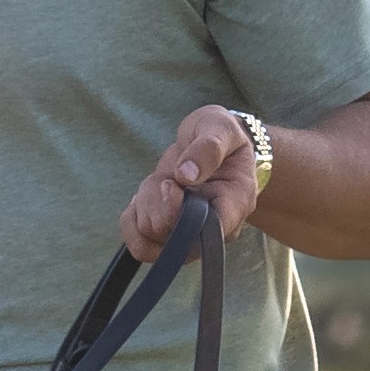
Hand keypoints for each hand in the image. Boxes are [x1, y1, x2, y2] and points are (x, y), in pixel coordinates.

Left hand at [114, 103, 274, 267]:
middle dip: (157, 201)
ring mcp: (191, 237)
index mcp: (236, 203)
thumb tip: (186, 175)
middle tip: (168, 177)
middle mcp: (215, 228)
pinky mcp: (168, 238)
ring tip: (162, 181)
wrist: (209, 142)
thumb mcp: (220, 127)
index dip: (180, 214)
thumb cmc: (220, 135)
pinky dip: (133, 218)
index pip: (210, 230)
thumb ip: (208, 148)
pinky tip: (147, 196)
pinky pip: (139, 243)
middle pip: (172, 237)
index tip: (174, 183)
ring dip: (145, 204)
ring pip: (151, 236)